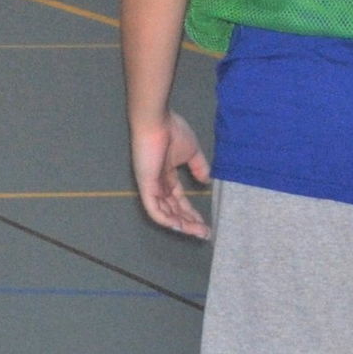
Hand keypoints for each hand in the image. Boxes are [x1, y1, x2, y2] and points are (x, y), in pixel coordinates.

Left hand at [130, 113, 211, 237]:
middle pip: (173, 210)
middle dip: (189, 223)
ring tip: (198, 232)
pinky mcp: (146, 185)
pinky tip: (181, 227)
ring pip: (165, 213)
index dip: (191, 213)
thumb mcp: (192, 152)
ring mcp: (150, 186)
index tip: (206, 224)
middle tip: (205, 233)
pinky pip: (154, 209)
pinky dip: (167, 220)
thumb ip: (198, 167)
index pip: (178, 200)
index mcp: (166, 176)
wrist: (157, 120)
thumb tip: (207, 181)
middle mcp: (157, 184)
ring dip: (182, 224)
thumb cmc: (172, 131)